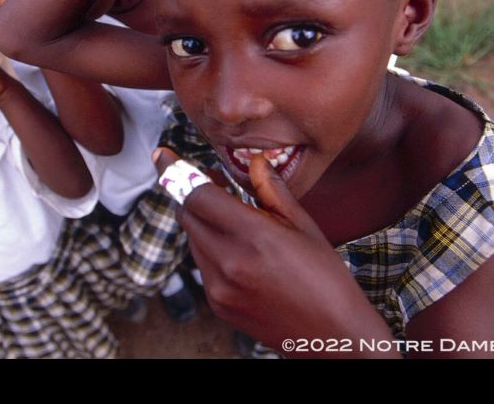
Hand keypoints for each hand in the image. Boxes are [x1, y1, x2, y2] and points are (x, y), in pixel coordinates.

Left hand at [159, 149, 382, 352]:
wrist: (331, 336)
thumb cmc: (325, 278)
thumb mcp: (303, 226)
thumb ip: (271, 190)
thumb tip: (255, 160)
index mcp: (253, 236)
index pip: (197, 195)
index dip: (175, 171)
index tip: (162, 156)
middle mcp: (228, 263)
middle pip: (188, 214)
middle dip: (194, 193)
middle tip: (218, 184)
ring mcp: (219, 288)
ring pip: (193, 239)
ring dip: (204, 221)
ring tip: (235, 220)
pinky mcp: (217, 304)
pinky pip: (202, 265)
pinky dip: (211, 248)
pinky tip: (240, 251)